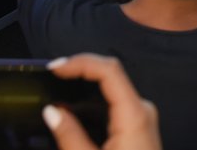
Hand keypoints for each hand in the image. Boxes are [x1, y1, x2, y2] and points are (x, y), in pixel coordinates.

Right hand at [44, 55, 160, 149]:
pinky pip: (116, 103)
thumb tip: (53, 111)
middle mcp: (142, 110)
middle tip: (53, 74)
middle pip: (112, 74)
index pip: (110, 70)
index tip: (55, 67)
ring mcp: (143, 118)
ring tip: (59, 86)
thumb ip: (69, 136)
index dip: (81, 62)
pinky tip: (75, 108)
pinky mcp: (139, 127)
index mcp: (134, 115)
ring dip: (86, 83)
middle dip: (81, 69)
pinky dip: (94, 99)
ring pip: (113, 87)